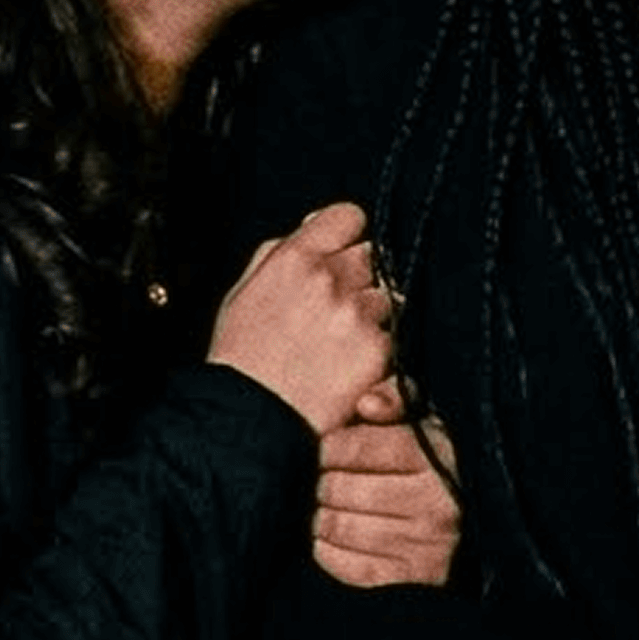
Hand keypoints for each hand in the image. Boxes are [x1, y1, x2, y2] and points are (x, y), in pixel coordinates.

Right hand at [207, 201, 390, 437]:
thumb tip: (314, 223)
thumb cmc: (242, 359)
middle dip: (359, 277)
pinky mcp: (379, 351)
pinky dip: (382, 350)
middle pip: (373, 255)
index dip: (345, 237)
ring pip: (389, 295)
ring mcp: (358, 314)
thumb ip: (279, 251)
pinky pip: (396, 335)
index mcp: (295, 258)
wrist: (249, 423)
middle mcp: (331, 279)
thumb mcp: (244, 291)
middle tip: (337, 310)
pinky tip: (352, 367)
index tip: (338, 257)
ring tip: (341, 344)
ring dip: (373, 314)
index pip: (349, 216)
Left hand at [311, 380, 460, 586]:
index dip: (333, 447)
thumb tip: (365, 405)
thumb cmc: (443, 461)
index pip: (356, 447)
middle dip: (326, 482)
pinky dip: (329, 552)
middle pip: (341, 489)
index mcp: (438, 456)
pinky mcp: (417, 579)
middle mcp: (437, 503)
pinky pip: (350, 568)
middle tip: (328, 481)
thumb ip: (399, 397)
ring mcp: (428, 546)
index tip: (332, 450)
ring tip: (328, 508)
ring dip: (323, 517)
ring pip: (340, 528)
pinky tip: (332, 538)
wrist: (487, 526)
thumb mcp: (430, 417)